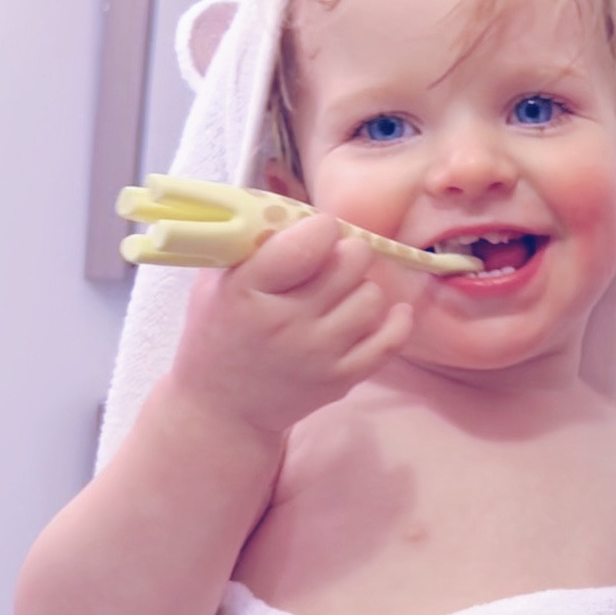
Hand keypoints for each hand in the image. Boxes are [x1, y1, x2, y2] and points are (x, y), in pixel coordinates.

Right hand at [174, 214, 421, 438]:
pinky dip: (396, 320)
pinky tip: (390, 309)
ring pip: (372, 296)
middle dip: (347, 251)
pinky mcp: (341, 379)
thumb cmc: (220, 331)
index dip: (322, 227)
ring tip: (341, 293)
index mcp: (247, 291)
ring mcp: (317, 354)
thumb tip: (301, 207)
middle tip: (334, 259)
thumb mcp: (218, 280)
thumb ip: (252, 243)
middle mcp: (286, 323)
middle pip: (350, 263)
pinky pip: (390, 339)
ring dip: (362, 287)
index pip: (307, 242)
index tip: (318, 231)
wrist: (223, 407)